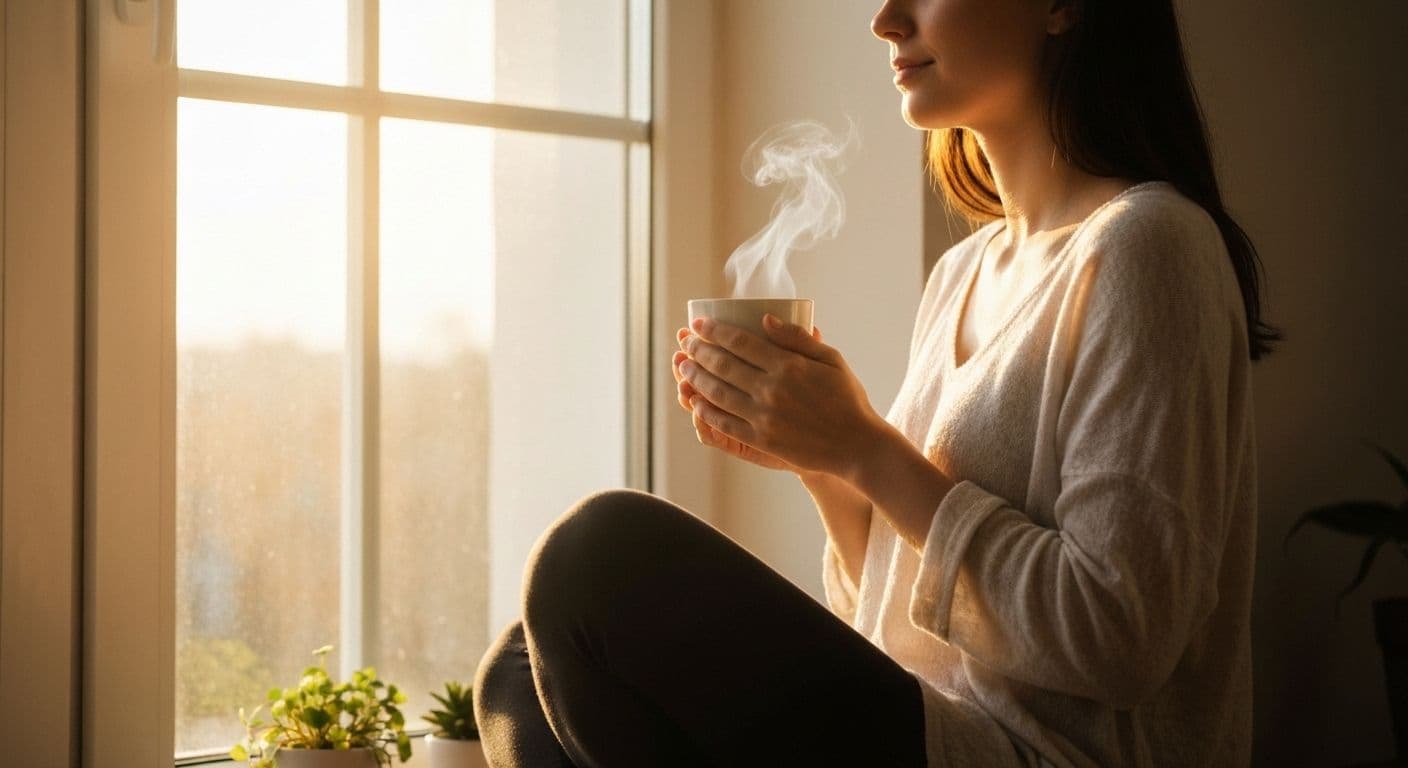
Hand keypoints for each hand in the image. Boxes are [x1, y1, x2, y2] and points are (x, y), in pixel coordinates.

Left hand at [677, 314, 888, 478]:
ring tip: (683, 366)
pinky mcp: (761, 440)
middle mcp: (772, 390)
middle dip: (698, 350)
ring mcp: (764, 417)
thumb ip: (797, 338)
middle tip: (685, 341)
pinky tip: (694, 401)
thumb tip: (764, 319)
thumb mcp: (831, 360)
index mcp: (789, 366)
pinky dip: (705, 411)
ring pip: (718, 393)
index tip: (699, 324)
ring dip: (695, 377)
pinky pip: (725, 423)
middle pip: (723, 365)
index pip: (740, 342)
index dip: (714, 331)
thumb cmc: (847, 399)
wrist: (857, 446)